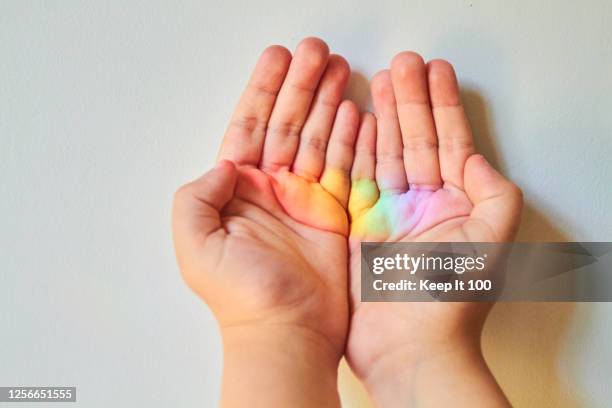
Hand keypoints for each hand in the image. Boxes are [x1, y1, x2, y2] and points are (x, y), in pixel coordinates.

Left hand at [172, 38, 358, 406]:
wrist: (286, 333)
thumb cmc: (241, 295)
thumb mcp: (196, 244)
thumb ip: (198, 195)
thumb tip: (226, 164)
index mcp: (237, 191)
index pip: (250, 127)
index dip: (264, 91)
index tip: (280, 58)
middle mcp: (271, 190)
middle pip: (288, 124)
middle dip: (302, 85)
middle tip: (318, 50)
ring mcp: (305, 200)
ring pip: (319, 138)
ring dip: (329, 103)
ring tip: (341, 69)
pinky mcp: (335, 214)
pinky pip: (346, 167)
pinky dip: (353, 139)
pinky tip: (358, 112)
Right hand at [346, 52, 521, 406]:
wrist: (409, 349)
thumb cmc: (450, 301)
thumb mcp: (490, 241)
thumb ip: (493, 192)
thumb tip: (473, 157)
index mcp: (456, 205)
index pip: (449, 141)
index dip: (442, 104)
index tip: (434, 70)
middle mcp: (423, 206)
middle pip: (414, 140)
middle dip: (409, 100)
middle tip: (401, 63)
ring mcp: (389, 216)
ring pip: (384, 154)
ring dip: (382, 117)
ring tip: (378, 82)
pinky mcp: (359, 229)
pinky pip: (356, 180)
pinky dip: (355, 151)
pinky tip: (354, 125)